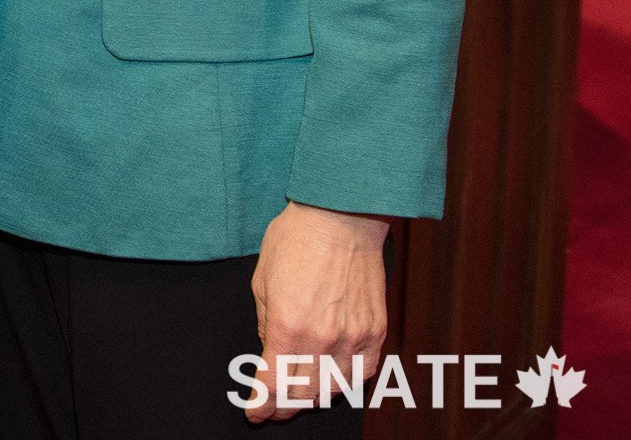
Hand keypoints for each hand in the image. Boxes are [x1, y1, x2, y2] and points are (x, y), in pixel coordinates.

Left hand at [247, 202, 388, 421]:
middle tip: (272, 411)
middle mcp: (324, 338)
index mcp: (289, 325)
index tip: (254, 413)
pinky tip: (332, 384)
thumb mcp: (263, 279)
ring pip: (334, 389)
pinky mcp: (377, 332)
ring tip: (299, 400)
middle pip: (303, 392)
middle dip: (283, 407)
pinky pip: (363, 373)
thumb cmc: (297, 239)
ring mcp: (354, 337)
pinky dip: (345, 384)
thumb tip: (271, 348)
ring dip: (313, 400)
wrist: (341, 218)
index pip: (273, 382)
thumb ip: (266, 321)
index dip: (261, 403)